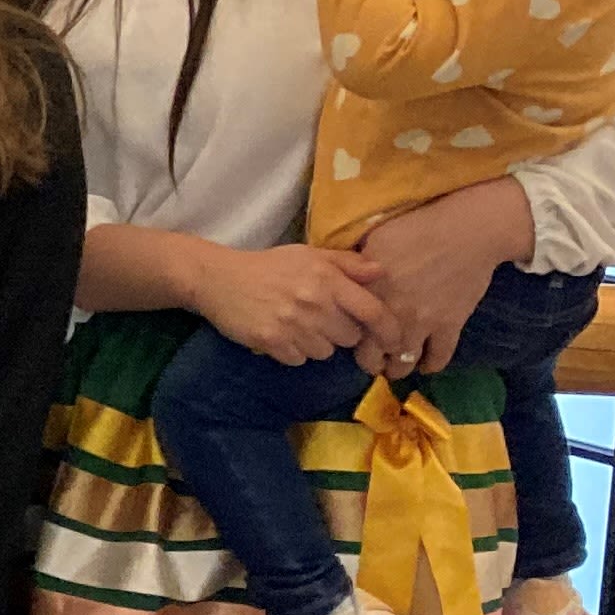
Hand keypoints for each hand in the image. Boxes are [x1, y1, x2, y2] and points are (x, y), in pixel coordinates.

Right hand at [186, 241, 389, 370]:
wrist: (218, 278)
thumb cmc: (269, 266)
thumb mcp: (308, 255)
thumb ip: (347, 264)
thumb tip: (383, 272)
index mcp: (327, 279)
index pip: (373, 312)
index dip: (390, 330)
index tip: (396, 342)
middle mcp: (314, 303)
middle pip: (350, 338)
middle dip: (342, 333)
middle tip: (324, 321)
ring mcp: (292, 324)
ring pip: (325, 352)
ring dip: (317, 344)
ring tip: (299, 326)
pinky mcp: (271, 341)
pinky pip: (299, 359)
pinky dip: (293, 352)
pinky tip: (281, 334)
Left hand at [358, 177, 529, 376]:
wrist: (468, 230)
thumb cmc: (418, 227)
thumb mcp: (374, 240)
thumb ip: (355, 266)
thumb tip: (341, 278)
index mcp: (369, 293)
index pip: (348, 330)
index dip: (346, 339)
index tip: (349, 341)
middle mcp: (392, 314)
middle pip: (373, 355)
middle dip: (371, 363)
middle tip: (372, 362)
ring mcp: (423, 323)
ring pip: (404, 362)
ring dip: (398, 369)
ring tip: (396, 368)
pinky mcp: (451, 325)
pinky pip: (439, 357)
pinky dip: (432, 365)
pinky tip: (426, 365)